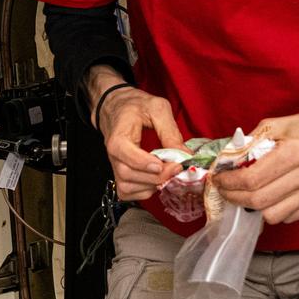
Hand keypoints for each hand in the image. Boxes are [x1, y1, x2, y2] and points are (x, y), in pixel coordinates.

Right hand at [93, 80, 183, 201]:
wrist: (117, 107)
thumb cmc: (136, 106)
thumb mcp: (158, 108)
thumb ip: (170, 131)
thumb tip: (184, 155)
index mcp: (118, 136)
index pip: (127, 156)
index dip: (147, 163)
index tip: (168, 163)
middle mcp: (113, 155)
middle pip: (128, 175)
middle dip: (156, 177)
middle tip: (176, 168)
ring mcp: (115, 167)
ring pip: (127, 187)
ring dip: (151, 185)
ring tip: (167, 172)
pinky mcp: (119, 175)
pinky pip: (128, 193)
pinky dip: (145, 191)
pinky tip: (156, 179)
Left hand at [211, 110, 298, 224]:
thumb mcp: (275, 124)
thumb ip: (250, 143)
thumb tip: (226, 162)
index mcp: (294, 152)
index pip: (252, 179)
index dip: (230, 183)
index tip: (220, 180)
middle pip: (260, 201)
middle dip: (235, 198)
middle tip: (227, 191)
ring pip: (273, 215)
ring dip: (255, 207)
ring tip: (249, 194)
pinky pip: (290, 217)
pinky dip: (275, 209)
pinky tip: (273, 195)